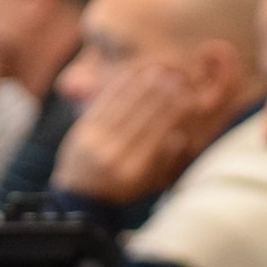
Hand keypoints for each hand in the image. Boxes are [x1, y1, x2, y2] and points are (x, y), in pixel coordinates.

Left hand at [50, 65, 200, 203]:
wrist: (79, 196)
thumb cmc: (121, 190)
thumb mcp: (147, 186)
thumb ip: (163, 163)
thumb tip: (179, 137)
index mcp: (133, 170)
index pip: (157, 134)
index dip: (173, 113)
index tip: (187, 97)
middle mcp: (113, 155)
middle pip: (142, 118)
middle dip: (161, 95)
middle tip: (177, 77)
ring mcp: (95, 141)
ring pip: (124, 107)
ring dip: (142, 86)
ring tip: (158, 71)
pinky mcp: (81, 131)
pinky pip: (103, 104)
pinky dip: (118, 88)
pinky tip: (131, 74)